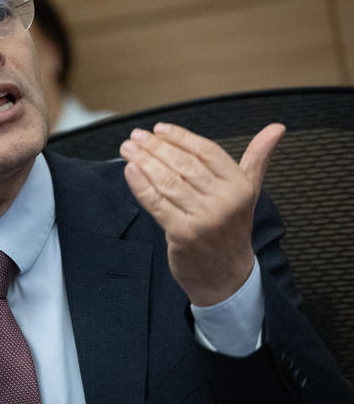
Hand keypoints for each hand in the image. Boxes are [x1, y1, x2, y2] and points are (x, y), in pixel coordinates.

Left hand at [119, 122, 284, 305]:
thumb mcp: (249, 192)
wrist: (226, 276)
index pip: (206, 151)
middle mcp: (224, 201)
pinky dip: (140, 184)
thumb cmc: (232, 229)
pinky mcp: (182, 233)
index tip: (159, 129)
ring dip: (143, 161)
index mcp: (239, 186)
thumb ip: (257, 158)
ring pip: (167, 181)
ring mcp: (203, 218)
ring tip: (127, 149)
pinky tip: (130, 170)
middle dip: (155, 147)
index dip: (181, 137)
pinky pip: (156, 203)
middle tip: (135, 136)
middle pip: (184, 164)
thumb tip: (276, 127)